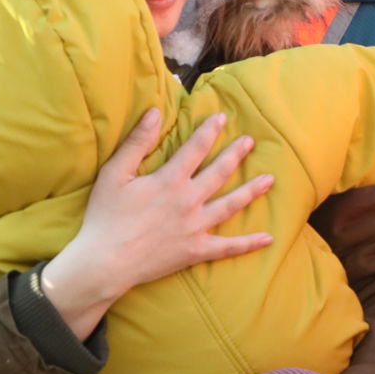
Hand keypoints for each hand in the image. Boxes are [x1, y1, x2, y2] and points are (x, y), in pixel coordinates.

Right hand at [38, 109, 274, 336]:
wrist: (105, 262)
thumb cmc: (106, 216)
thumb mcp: (114, 173)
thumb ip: (137, 142)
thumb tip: (154, 112)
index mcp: (170, 180)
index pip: (195, 148)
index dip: (210, 131)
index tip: (222, 118)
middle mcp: (188, 201)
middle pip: (220, 173)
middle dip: (236, 154)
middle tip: (250, 142)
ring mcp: (196, 227)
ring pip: (231, 205)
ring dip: (251, 191)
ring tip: (269, 179)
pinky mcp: (196, 251)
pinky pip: (228, 248)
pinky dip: (248, 244)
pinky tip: (267, 239)